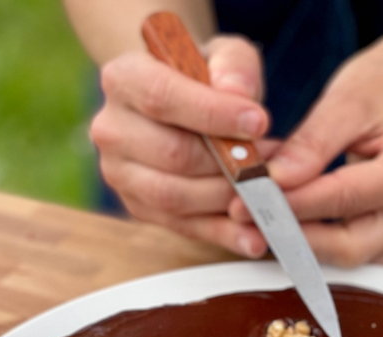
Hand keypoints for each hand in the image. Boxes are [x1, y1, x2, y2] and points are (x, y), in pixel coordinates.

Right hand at [90, 36, 275, 256]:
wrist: (180, 107)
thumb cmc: (203, 77)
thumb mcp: (223, 54)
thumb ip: (234, 66)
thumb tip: (238, 96)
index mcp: (123, 79)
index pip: (162, 98)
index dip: (213, 114)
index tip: (259, 122)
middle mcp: (111, 129)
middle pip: (173, 155)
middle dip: (229, 164)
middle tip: (272, 163)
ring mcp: (120, 174)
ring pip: (175, 198)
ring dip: (228, 199)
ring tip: (267, 190)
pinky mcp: (139, 208)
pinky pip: (184, 227)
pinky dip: (224, 234)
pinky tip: (256, 235)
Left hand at [229, 40, 382, 265]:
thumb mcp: (347, 98)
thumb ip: (311, 142)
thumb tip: (275, 181)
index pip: (344, 199)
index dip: (291, 205)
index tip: (246, 203)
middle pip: (350, 246)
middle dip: (293, 237)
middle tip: (246, 222)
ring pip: (350, 259)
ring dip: (301, 246)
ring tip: (260, 223)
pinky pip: (355, 256)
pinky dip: (318, 246)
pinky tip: (288, 227)